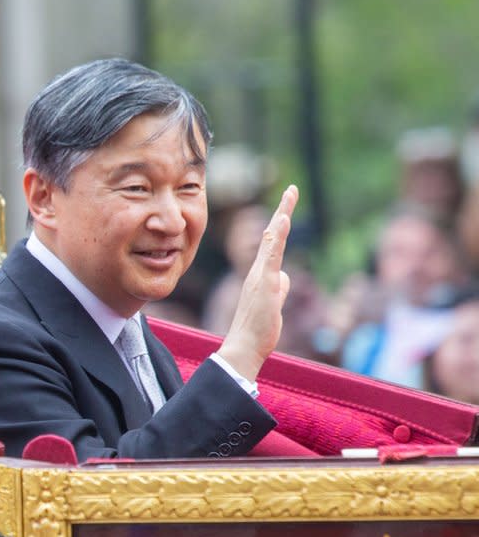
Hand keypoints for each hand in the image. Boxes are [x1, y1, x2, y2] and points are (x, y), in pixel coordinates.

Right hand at [216, 185, 298, 380]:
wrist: (243, 347)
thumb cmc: (256, 330)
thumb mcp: (273, 304)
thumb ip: (278, 288)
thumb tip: (285, 278)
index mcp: (260, 275)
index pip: (273, 243)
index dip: (281, 222)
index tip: (288, 204)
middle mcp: (258, 271)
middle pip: (273, 234)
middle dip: (283, 210)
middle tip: (292, 189)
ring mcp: (260, 275)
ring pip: (273, 240)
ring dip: (282, 216)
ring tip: (291, 196)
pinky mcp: (265, 282)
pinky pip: (272, 254)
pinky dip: (278, 235)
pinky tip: (284, 220)